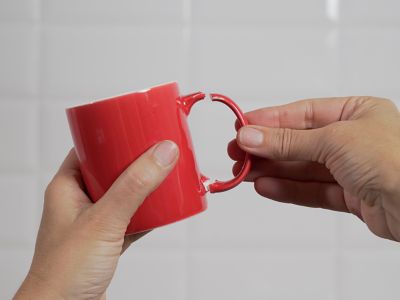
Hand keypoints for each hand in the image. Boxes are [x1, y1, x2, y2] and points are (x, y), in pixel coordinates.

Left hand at [15, 140, 178, 299]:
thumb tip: (162, 153)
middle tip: (159, 148)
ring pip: (126, 193)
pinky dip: (150, 211)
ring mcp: (96, 220)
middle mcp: (81, 200)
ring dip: (146, 186)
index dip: (114, 135)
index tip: (138, 127)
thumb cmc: (64, 271)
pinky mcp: (109, 239)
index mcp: (68, 186)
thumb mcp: (103, 221)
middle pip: (113, 169)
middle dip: (137, 160)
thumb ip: (134, 187)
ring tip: (167, 173)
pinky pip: (134, 216)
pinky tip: (166, 207)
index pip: (90, 148)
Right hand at [229, 97, 399, 240]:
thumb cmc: (394, 161)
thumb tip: (251, 136)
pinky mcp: (349, 196)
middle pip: (298, 142)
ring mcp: (350, 169)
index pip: (302, 113)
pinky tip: (264, 185)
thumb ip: (288, 141)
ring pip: (302, 168)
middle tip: (237, 152)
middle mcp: (352, 139)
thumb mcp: (333, 140)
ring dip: (271, 169)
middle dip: (266, 148)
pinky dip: (286, 189)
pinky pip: (311, 190)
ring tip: (244, 171)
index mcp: (355, 113)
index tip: (242, 126)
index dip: (269, 120)